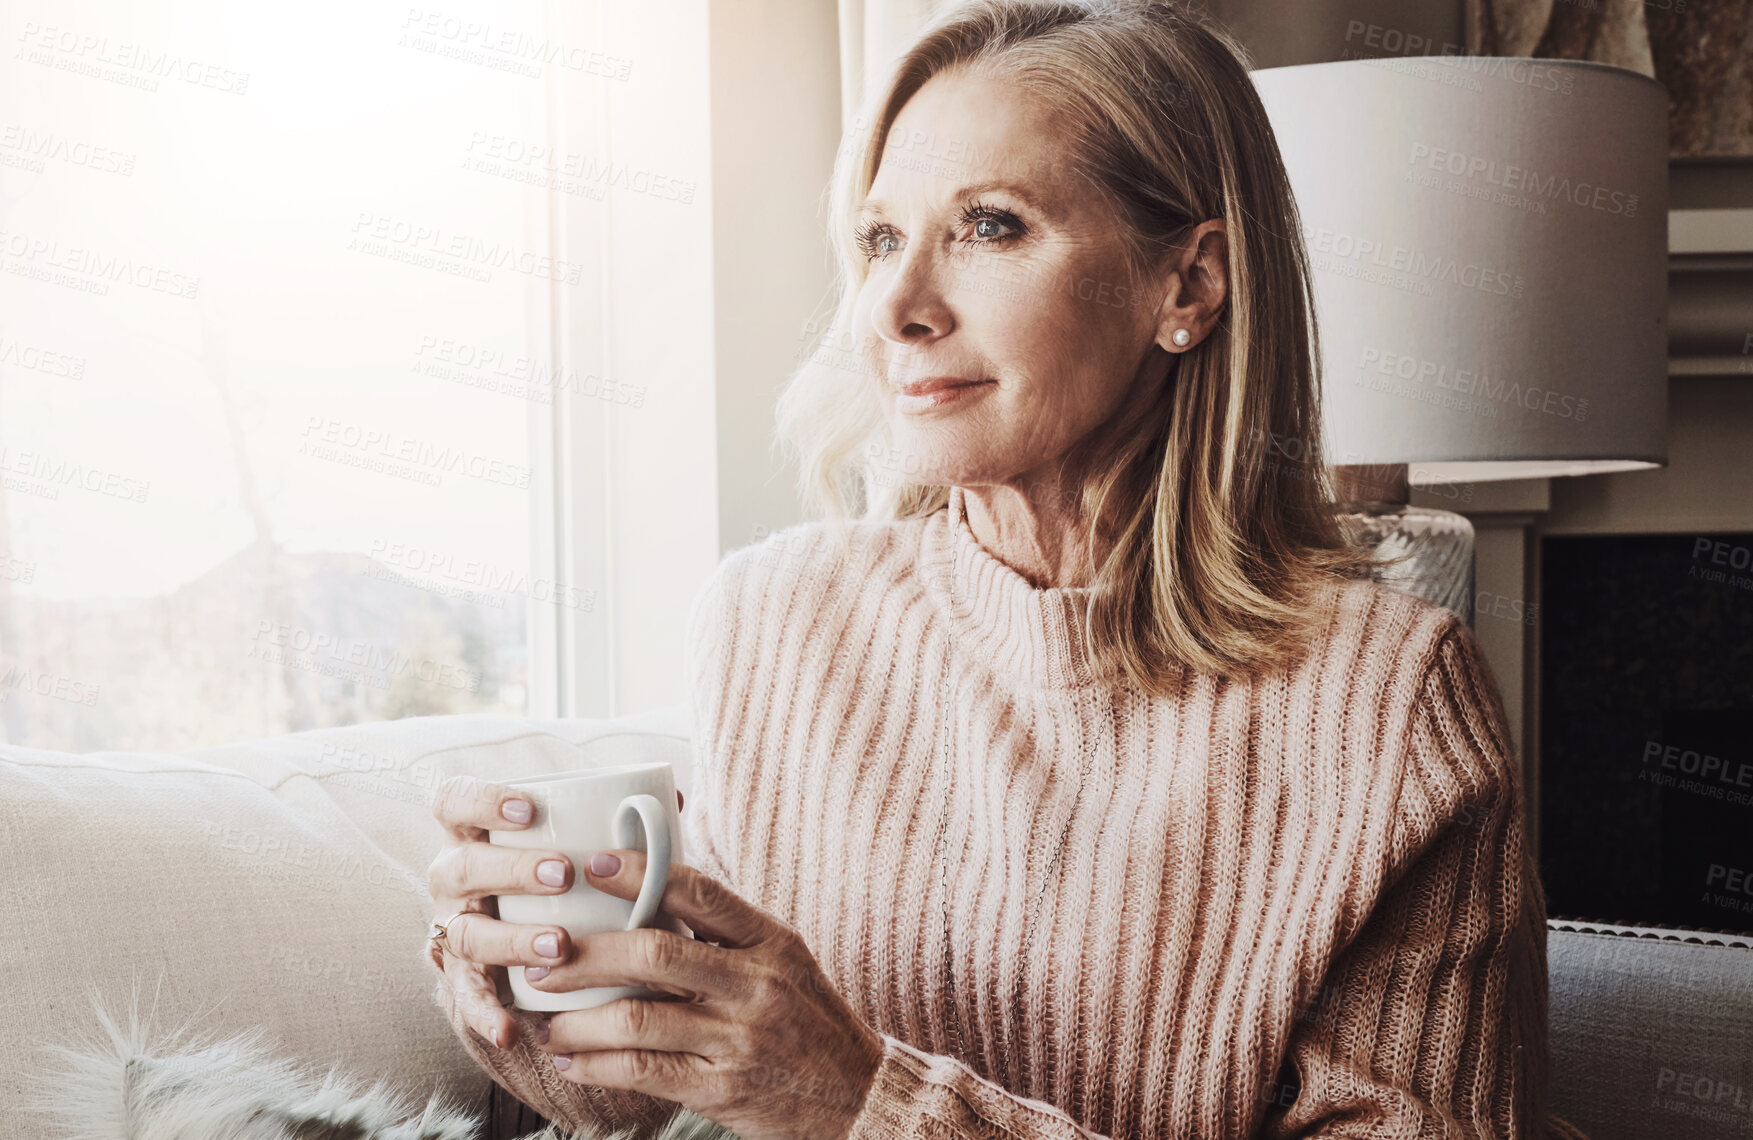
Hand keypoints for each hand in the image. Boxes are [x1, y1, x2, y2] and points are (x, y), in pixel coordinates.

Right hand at [424, 775, 683, 1051]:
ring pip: (467, 933)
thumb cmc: (558, 873)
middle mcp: (453, 876)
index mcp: (473, 832)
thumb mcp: (572, 842)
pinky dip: (486, 1014)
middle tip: (564, 876)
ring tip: (559, 945)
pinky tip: (510, 1029)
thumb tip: (673, 800)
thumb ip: (614, 821)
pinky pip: (466, 998)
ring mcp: (454, 927)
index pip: (455, 801)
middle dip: (513, 869)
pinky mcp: (461, 976)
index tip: (532, 809)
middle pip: (463, 867)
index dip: (483, 800)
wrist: (530, 932)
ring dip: (511, 940)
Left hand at [525, 849, 884, 1139]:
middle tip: (543, 958)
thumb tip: (648, 892)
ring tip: (545, 1017)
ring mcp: (740, 1040)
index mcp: (771, 941)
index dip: (638, 874)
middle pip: (653, 955)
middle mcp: (757, 985)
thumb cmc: (809, 1020)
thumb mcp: (784, 960)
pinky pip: (642, 1072)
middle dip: (585, 955)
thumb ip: (725, 932)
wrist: (859, 1096)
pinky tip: (570, 1058)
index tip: (590, 866)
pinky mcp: (723, 1090)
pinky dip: (594, 1065)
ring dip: (576, 1019)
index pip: (699, 893)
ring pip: (636, 1020)